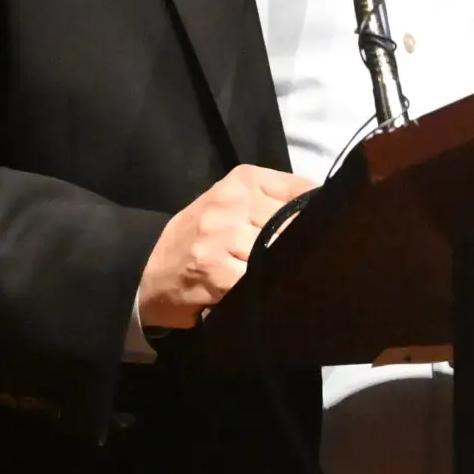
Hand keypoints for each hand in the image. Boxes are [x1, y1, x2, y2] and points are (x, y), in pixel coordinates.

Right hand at [136, 165, 316, 332]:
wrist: (146, 268)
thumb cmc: (200, 236)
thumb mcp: (235, 204)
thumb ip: (277, 201)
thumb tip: (327, 207)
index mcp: (242, 180)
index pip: (299, 192)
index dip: (317, 215)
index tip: (326, 231)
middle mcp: (230, 202)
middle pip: (291, 225)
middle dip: (300, 247)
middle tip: (303, 262)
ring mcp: (219, 236)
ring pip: (274, 253)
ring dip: (279, 271)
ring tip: (275, 278)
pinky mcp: (212, 270)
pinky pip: (254, 281)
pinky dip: (259, 290)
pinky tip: (255, 293)